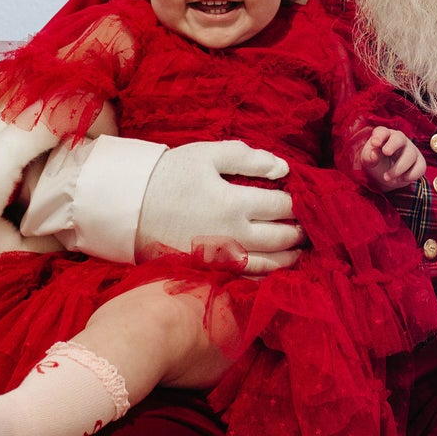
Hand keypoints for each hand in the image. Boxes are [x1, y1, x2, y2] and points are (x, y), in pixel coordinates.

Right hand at [136, 141, 305, 273]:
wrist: (129, 208)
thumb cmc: (169, 176)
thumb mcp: (207, 155)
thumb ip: (248, 158)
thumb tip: (283, 168)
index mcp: (235, 203)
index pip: (283, 205)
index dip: (299, 202)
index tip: (304, 199)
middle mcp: (233, 236)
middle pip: (281, 237)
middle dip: (299, 231)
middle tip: (306, 226)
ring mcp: (222, 259)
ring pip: (270, 265)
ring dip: (289, 257)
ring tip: (298, 249)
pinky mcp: (210, 272)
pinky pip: (247, 280)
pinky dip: (266, 275)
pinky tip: (273, 267)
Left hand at [358, 126, 425, 192]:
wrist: (387, 176)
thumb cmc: (377, 163)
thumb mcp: (368, 161)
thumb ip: (369, 157)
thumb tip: (374, 154)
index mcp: (384, 135)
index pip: (382, 132)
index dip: (379, 136)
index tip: (374, 143)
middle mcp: (399, 140)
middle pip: (399, 138)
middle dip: (393, 145)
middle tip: (386, 152)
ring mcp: (411, 150)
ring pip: (410, 155)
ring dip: (398, 168)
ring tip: (386, 177)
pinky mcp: (419, 162)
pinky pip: (420, 167)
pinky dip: (411, 175)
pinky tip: (402, 179)